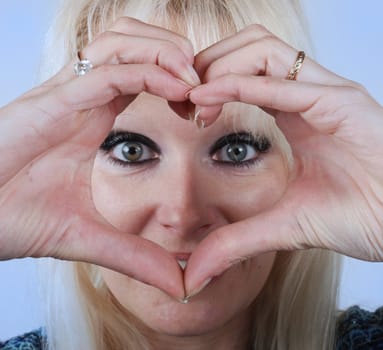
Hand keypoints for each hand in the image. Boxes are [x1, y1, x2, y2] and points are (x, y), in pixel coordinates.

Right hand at [0, 17, 198, 299]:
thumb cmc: (14, 220)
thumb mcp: (91, 238)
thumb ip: (137, 256)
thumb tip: (178, 283)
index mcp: (94, 115)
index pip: (143, 72)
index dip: (179, 79)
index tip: (205, 106)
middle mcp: (82, 97)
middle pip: (134, 42)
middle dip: (176, 51)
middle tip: (207, 83)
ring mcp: (66, 95)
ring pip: (120, 43)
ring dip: (164, 51)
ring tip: (194, 79)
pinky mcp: (51, 103)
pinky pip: (106, 72)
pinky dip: (146, 72)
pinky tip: (179, 90)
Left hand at [184, 25, 382, 295]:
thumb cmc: (373, 216)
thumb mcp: (288, 228)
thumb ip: (238, 241)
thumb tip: (192, 272)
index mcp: (297, 116)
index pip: (242, 76)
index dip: (204, 86)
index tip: (180, 112)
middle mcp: (311, 97)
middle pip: (248, 48)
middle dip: (204, 63)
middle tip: (178, 98)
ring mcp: (329, 94)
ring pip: (264, 49)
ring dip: (220, 65)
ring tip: (193, 98)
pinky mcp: (347, 103)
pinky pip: (288, 82)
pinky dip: (245, 83)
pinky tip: (212, 97)